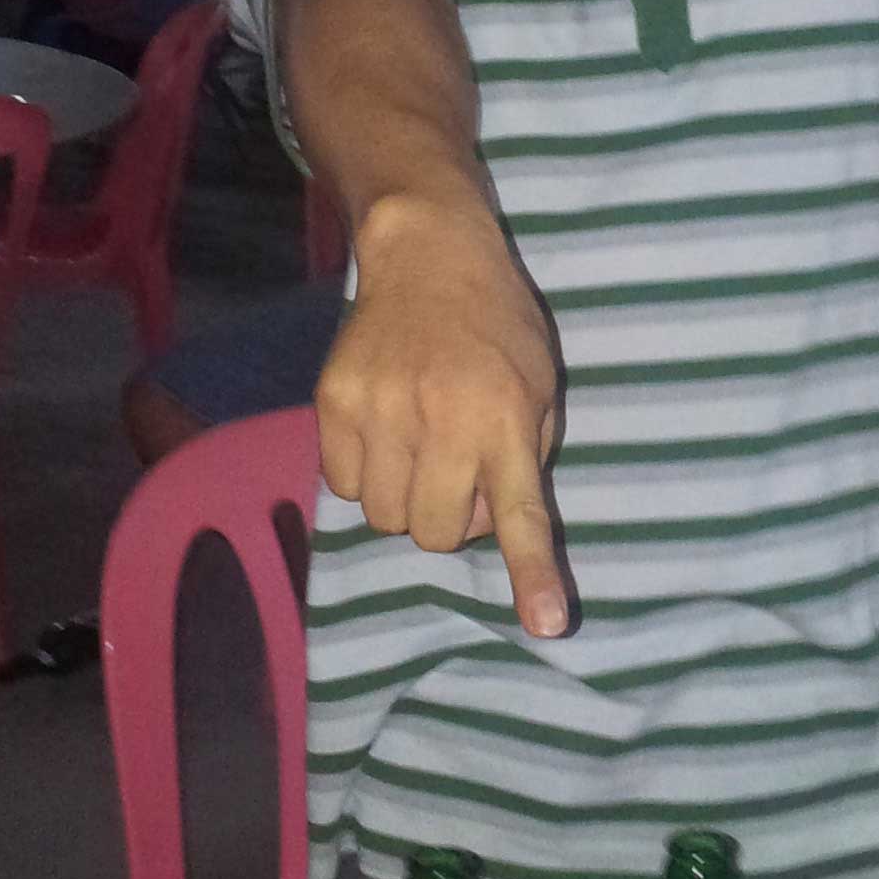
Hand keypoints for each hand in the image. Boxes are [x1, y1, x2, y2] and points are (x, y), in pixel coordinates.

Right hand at [314, 190, 569, 638]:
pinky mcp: (332, 402)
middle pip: (431, 534)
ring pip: (383, 517)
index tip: (546, 625)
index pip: (520, 513)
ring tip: (419, 447)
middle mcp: (440, 420)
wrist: (427, 253)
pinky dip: (366, 474)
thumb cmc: (498, 325)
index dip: (532, 574)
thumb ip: (523, 458)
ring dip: (405, 498)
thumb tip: (489, 524)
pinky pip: (344, 485)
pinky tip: (384, 429)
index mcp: (503, 419)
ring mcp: (378, 411)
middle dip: (446, 520)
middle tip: (458, 473)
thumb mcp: (539, 386)